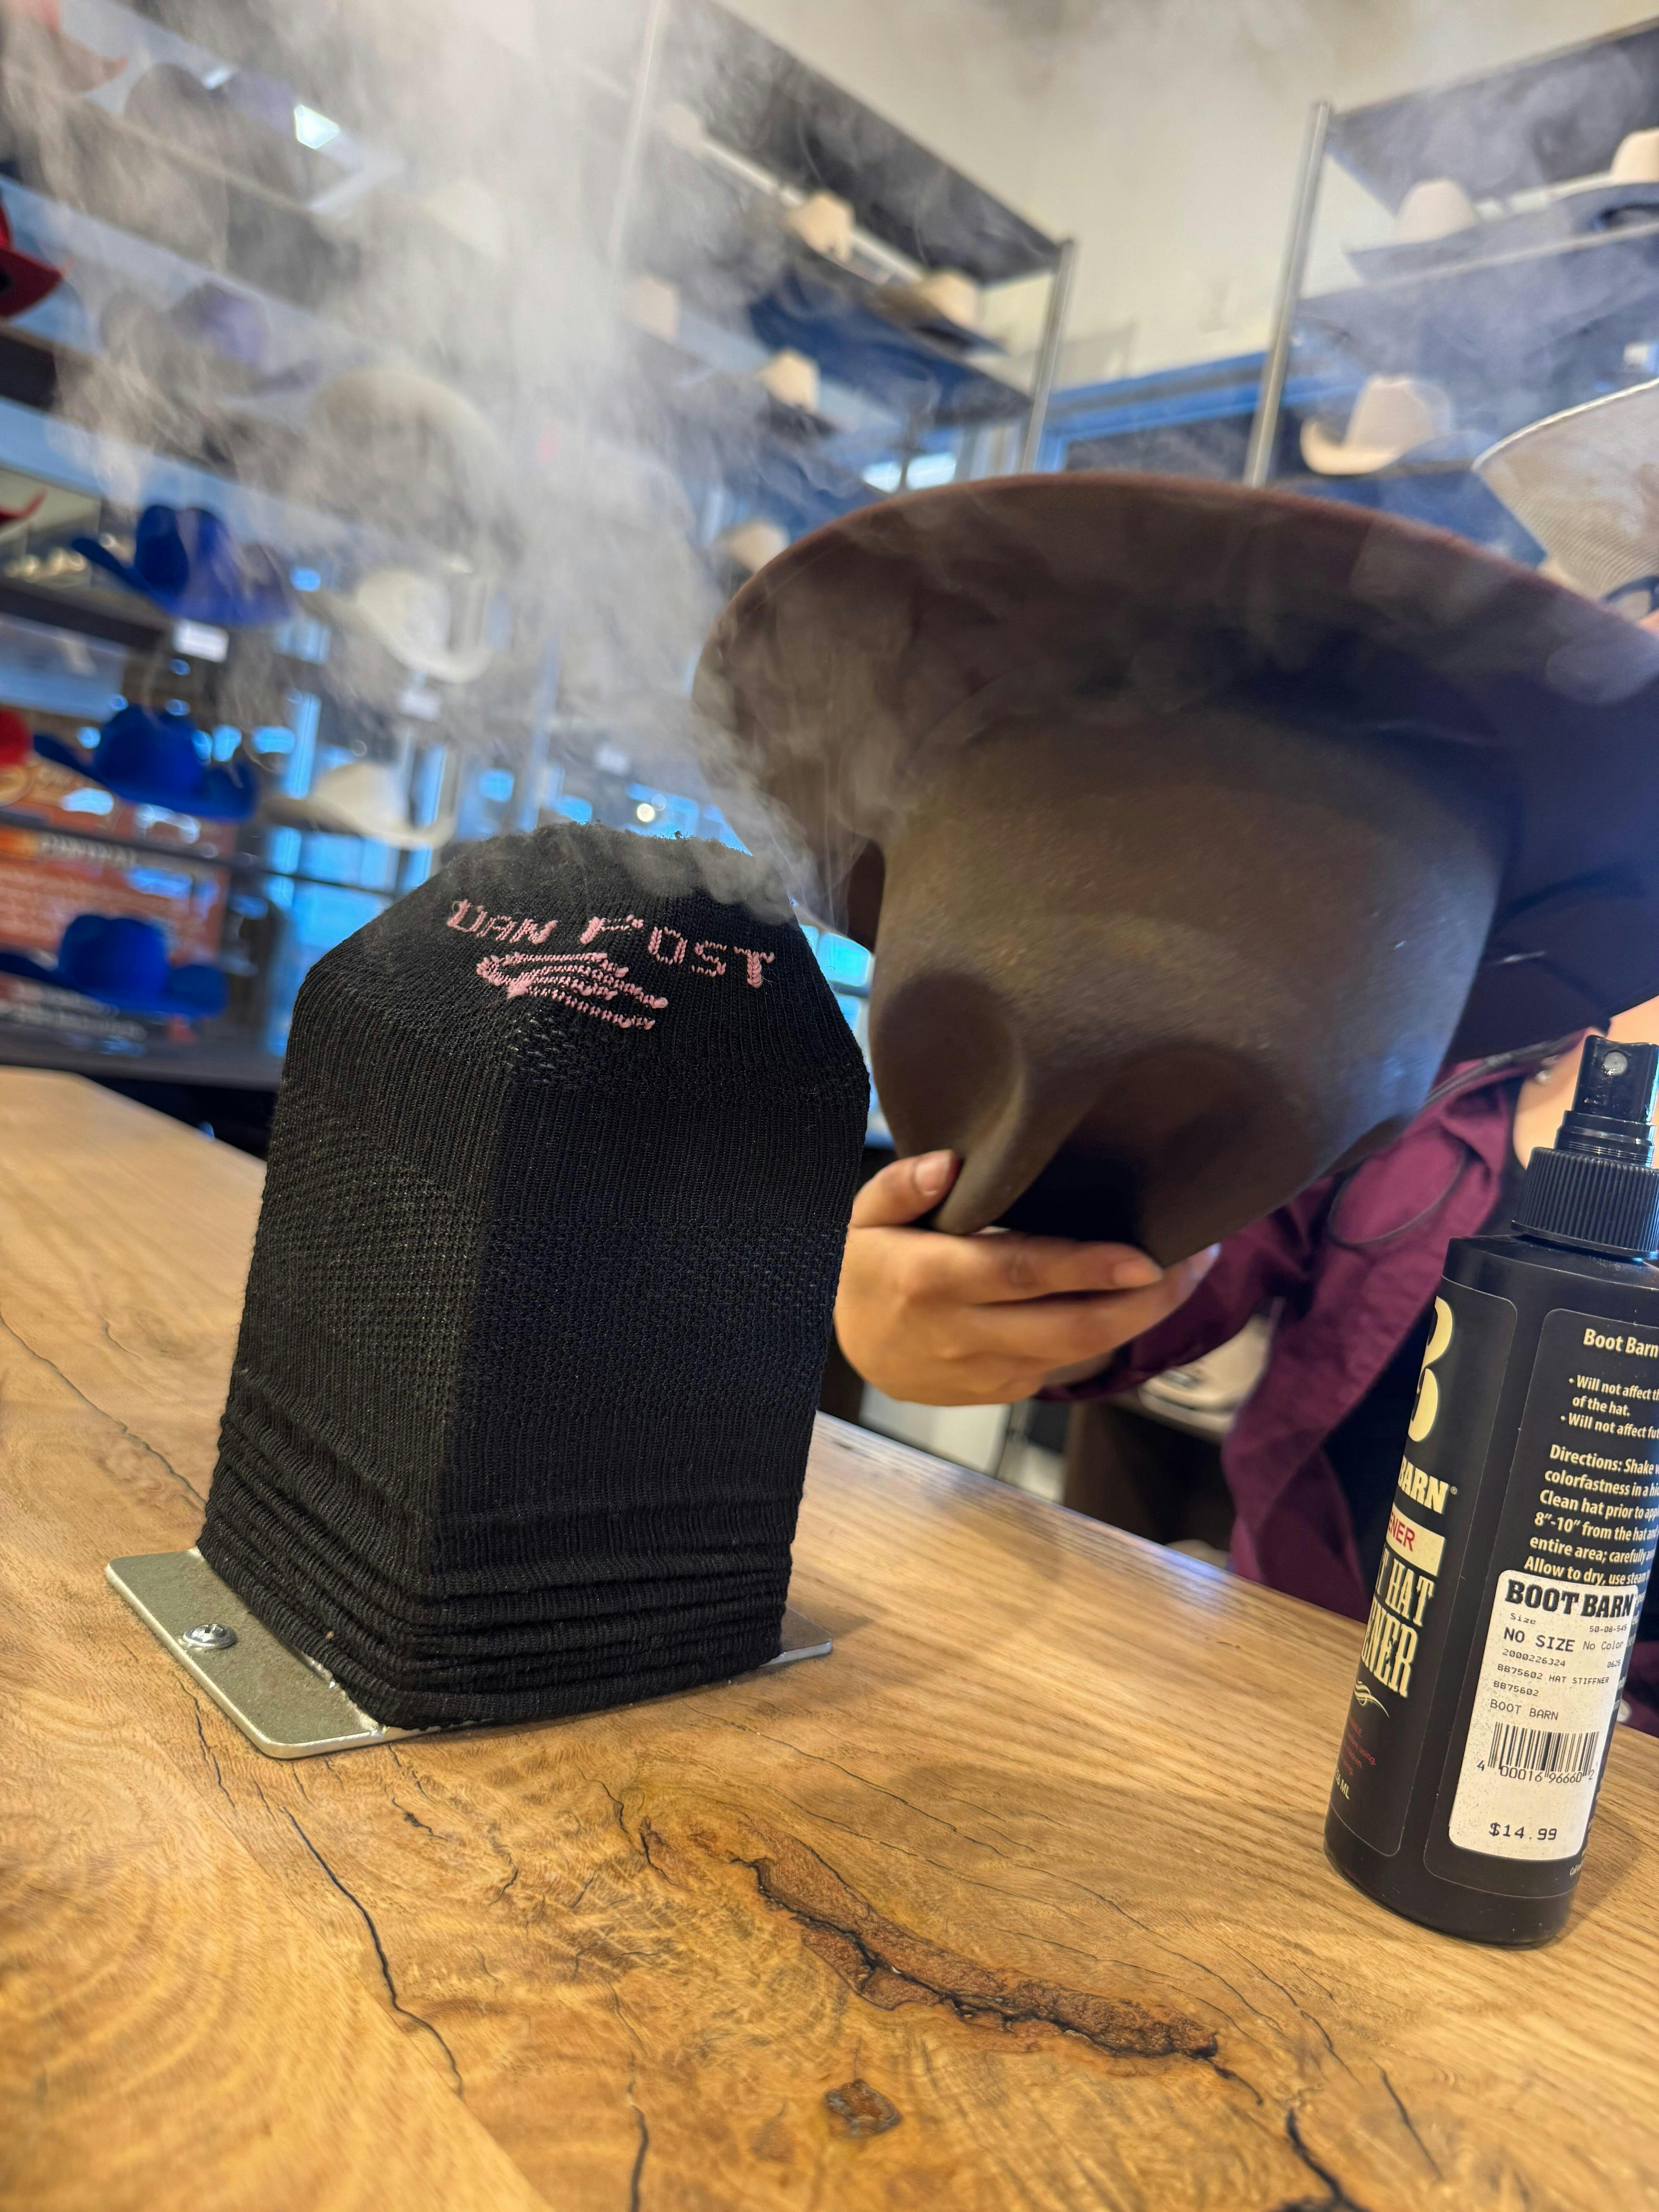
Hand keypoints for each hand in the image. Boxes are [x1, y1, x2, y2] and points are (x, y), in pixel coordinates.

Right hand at [835, 1150, 1217, 1406]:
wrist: (846, 1348)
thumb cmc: (866, 1264)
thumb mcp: (863, 1215)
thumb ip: (903, 1185)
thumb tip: (950, 1164)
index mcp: (931, 1279)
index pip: (1021, 1274)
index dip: (1088, 1267)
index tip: (1146, 1256)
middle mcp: (961, 1333)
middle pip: (1070, 1327)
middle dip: (1145, 1303)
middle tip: (1199, 1263)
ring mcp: (984, 1371)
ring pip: (1078, 1352)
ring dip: (1139, 1319)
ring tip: (1187, 1275)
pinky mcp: (1000, 1392)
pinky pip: (1064, 1365)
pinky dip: (1104, 1335)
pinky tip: (1134, 1302)